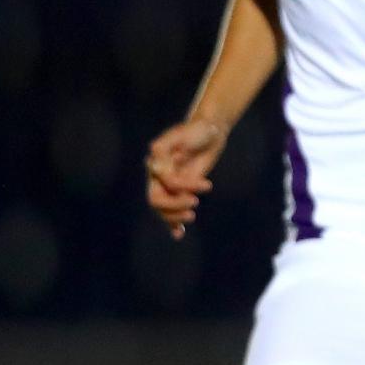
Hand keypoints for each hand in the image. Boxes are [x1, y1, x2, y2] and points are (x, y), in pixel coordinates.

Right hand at [145, 116, 226, 238]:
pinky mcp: (178, 191)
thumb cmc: (197, 131)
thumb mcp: (182, 135)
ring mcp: (167, 184)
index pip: (163, 182)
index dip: (183, 186)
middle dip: (175, 205)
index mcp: (157, 161)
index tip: (206, 184)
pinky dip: (173, 224)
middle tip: (194, 203)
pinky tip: (178, 234)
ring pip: (162, 209)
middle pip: (156, 200)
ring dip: (174, 216)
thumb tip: (155, 169)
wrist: (210, 133)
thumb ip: (165, 148)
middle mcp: (158, 175)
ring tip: (191, 216)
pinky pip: (170, 211)